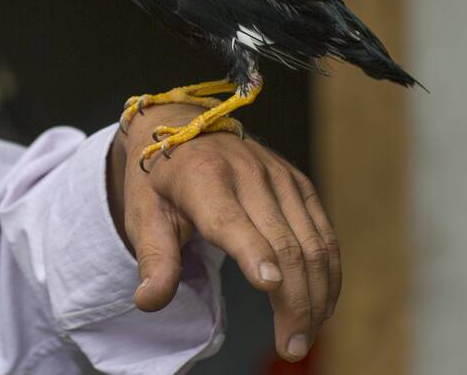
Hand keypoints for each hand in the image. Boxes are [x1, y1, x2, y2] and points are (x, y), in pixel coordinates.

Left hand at [107, 103, 339, 362]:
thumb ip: (153, 258)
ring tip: (305, 336)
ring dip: (317, 295)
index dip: (252, 252)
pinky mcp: (299, 183)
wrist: (180, 126)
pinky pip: (324, 234)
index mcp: (202, 178)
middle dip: (294, 300)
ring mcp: (279, 176)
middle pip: (283, 244)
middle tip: (292, 346)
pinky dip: (328, 273)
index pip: (231, 220)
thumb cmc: (160, 179)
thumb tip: (148, 301)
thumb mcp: (142, 213)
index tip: (268, 286)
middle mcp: (247, 172)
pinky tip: (321, 305)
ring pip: (312, 244)